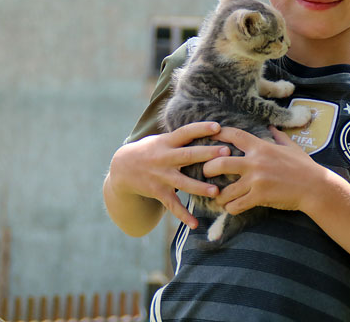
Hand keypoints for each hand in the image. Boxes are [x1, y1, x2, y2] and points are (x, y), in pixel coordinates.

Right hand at [107, 122, 228, 229]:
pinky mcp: (158, 192)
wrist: (122, 168)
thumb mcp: (161, 140)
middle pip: (189, 155)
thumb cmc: (149, 150)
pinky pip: (172, 205)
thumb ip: (180, 137)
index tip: (218, 126)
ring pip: (183, 182)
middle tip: (227, 153)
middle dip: (208, 154)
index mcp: (166, 142)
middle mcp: (164, 158)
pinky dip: (183, 215)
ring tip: (216, 191)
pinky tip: (195, 224)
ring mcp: (161, 176)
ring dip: (199, 187)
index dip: (201, 128)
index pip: (185, 132)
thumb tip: (207, 129)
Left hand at [202, 125, 324, 213]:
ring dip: (218, 195)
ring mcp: (256, 180)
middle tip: (206, 173)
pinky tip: (232, 207)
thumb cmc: (304, 166)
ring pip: (225, 189)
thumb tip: (272, 126)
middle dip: (208, 168)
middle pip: (220, 162)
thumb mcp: (291, 147)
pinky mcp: (259, 197)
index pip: (234, 135)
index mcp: (261, 147)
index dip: (218, 135)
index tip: (209, 136)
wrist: (315, 187)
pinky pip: (236, 205)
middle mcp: (255, 162)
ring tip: (217, 196)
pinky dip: (230, 208)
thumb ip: (278, 136)